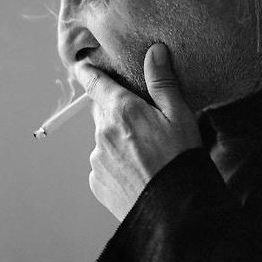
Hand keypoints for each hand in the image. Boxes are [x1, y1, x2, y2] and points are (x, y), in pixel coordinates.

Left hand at [73, 43, 201, 221]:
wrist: (173, 210)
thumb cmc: (181, 159)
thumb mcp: (180, 116)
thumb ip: (162, 82)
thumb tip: (154, 50)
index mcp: (122, 110)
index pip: (95, 83)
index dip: (87, 72)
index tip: (81, 66)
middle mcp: (102, 132)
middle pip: (103, 111)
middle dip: (117, 111)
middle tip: (143, 122)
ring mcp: (97, 159)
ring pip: (104, 139)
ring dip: (118, 140)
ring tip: (146, 154)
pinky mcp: (97, 182)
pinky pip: (103, 165)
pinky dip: (116, 164)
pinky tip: (137, 172)